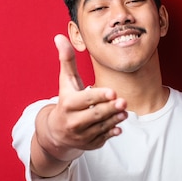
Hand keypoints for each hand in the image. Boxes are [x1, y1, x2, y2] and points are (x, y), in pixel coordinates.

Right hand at [37, 35, 127, 161]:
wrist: (56, 131)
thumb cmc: (66, 100)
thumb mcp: (66, 81)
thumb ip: (66, 60)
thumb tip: (60, 36)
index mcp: (67, 104)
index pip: (84, 100)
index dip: (99, 97)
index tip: (113, 92)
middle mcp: (72, 121)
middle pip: (94, 115)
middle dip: (110, 109)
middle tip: (124, 101)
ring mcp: (80, 135)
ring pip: (100, 127)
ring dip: (114, 120)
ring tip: (124, 112)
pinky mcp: (88, 144)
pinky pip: (102, 139)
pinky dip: (110, 133)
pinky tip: (119, 127)